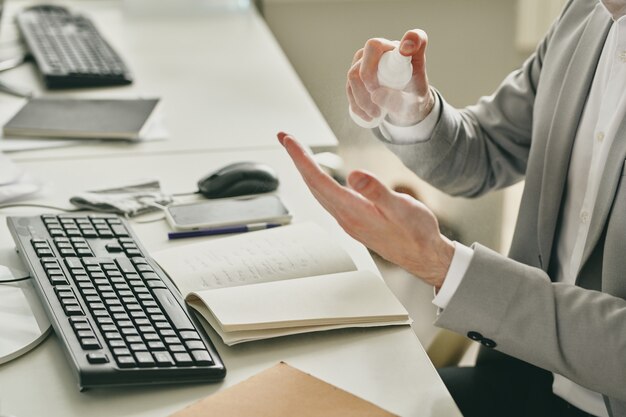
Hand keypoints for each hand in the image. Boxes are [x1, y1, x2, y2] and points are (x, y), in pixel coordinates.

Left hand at [277, 132, 453, 287]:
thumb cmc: (416, 233)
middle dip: (297, 159)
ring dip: (306, 170)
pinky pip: (328, 198)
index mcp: (353, 211)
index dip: (302, 158)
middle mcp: (345, 217)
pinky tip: (319, 177)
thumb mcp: (401, 208)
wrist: (423, 256)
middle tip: (285, 138)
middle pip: (313, 184)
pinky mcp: (354, 221)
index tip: (289, 140)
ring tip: (298, 152)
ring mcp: (348, 220)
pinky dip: (318, 181)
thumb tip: (354, 175)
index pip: (319, 180)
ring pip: (318, 192)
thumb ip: (377, 191)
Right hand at [347, 29, 434, 125]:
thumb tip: (375, 95)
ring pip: (355, 72)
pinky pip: (349, 85)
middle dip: (368, 79)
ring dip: (361, 98)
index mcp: (410, 52)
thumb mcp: (413, 105)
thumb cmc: (413, 101)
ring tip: (375, 114)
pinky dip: (355, 103)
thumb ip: (399, 100)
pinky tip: (366, 115)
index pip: (414, 38)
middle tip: (377, 101)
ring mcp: (369, 58)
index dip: (411, 40)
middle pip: (370, 52)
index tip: (407, 49)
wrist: (404, 107)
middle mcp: (388, 48)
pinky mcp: (357, 70)